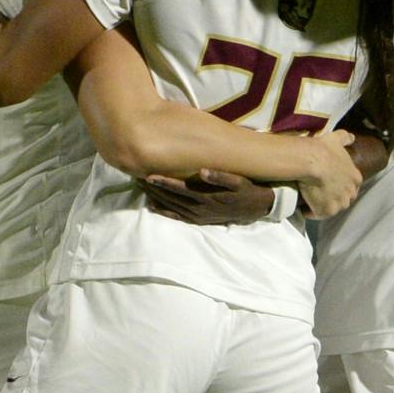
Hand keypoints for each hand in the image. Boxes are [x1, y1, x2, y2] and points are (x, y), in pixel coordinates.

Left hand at [140, 169, 276, 225]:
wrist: (256, 209)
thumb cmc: (246, 190)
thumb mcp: (238, 182)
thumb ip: (220, 177)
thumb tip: (202, 171)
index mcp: (206, 197)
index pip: (179, 189)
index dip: (163, 182)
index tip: (148, 176)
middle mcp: (199, 208)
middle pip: (171, 198)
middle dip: (154, 189)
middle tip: (137, 178)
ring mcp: (198, 216)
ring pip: (171, 207)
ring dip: (156, 198)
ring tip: (141, 188)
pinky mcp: (199, 220)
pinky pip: (177, 217)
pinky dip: (164, 212)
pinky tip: (153, 206)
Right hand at [296, 130, 363, 218]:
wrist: (312, 161)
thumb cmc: (324, 150)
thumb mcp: (337, 139)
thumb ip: (345, 138)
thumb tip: (352, 137)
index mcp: (355, 178)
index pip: (349, 186)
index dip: (338, 185)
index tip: (327, 182)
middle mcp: (351, 193)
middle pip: (342, 200)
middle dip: (332, 198)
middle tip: (318, 191)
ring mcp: (339, 204)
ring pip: (331, 208)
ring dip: (321, 205)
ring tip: (309, 199)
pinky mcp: (326, 211)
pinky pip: (317, 214)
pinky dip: (310, 212)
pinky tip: (303, 206)